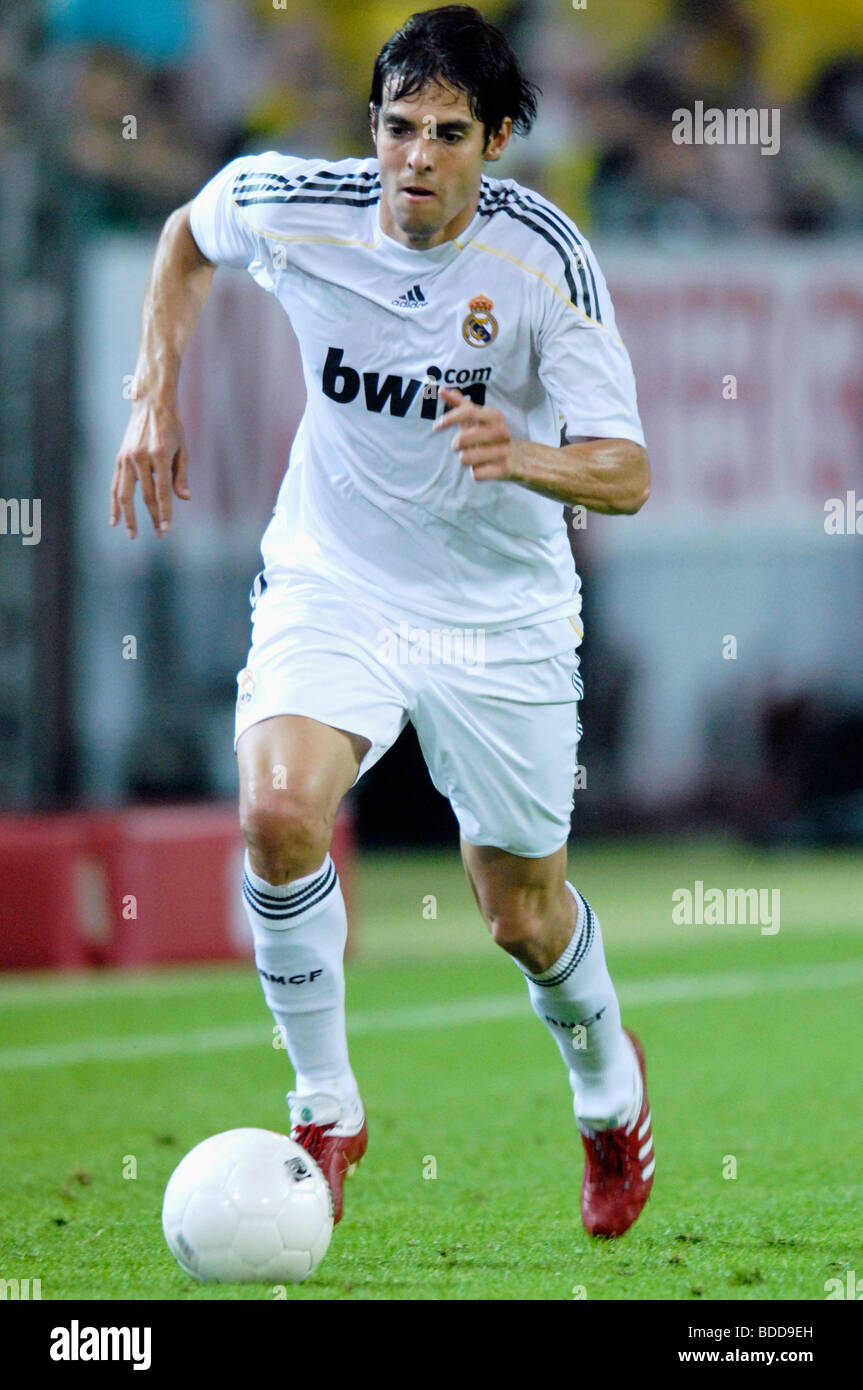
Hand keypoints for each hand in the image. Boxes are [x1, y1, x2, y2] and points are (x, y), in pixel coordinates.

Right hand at [110, 393, 189, 537]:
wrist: (151, 403)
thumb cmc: (172, 426)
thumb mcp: (183, 449)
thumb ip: (181, 475)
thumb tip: (185, 498)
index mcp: (159, 455)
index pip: (162, 491)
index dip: (165, 512)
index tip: (166, 529)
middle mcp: (140, 457)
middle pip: (145, 496)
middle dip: (153, 517)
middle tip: (160, 534)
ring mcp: (127, 458)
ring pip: (124, 494)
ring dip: (128, 517)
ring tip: (132, 534)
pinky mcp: (119, 459)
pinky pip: (115, 486)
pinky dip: (114, 504)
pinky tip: (115, 520)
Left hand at [432, 386, 521, 481]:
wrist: (525, 458)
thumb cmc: (493, 436)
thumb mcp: (481, 418)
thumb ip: (462, 405)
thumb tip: (441, 390)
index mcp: (494, 416)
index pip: (468, 412)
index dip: (449, 418)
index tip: (436, 426)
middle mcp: (501, 431)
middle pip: (462, 439)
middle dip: (456, 444)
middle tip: (460, 446)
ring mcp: (503, 451)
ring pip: (465, 458)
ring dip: (466, 459)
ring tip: (476, 457)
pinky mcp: (504, 470)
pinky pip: (476, 474)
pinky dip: (477, 472)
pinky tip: (486, 467)